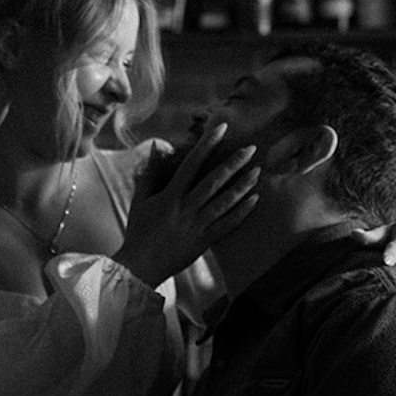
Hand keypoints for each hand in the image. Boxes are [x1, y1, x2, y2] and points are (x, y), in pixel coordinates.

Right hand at [115, 121, 260, 287]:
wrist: (141, 266)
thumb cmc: (138, 231)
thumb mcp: (140, 200)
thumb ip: (151, 173)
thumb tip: (157, 147)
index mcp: (170, 196)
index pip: (191, 164)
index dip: (207, 145)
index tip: (221, 129)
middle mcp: (186, 208)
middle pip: (214, 181)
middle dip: (233, 163)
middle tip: (251, 149)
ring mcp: (197, 225)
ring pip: (225, 202)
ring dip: (242, 185)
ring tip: (257, 171)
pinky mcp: (204, 241)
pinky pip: (227, 225)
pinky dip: (242, 212)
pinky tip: (254, 200)